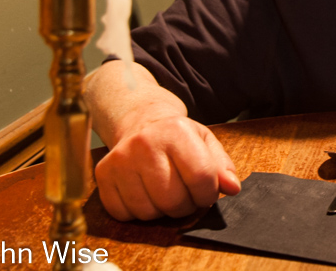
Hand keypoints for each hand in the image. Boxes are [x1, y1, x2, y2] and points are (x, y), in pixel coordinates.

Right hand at [94, 114, 240, 220]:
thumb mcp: (205, 142)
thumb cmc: (176, 136)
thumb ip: (222, 166)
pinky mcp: (103, 175)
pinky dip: (138, 213)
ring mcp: (121, 160)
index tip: (206, 192)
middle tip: (186, 195)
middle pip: (173, 199)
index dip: (208, 193)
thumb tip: (232, 188)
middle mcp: (144, 143)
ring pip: (149, 211)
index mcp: (176, 131)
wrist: (140, 122)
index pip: (200, 177)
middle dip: (186, 205)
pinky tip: (145, 193)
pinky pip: (124, 214)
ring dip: (162, 211)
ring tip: (166, 192)